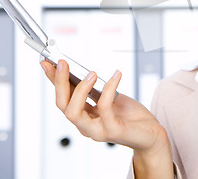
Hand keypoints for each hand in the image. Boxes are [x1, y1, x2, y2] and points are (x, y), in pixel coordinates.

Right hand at [40, 59, 173, 176]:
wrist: (150, 134)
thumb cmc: (130, 116)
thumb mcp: (110, 97)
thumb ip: (96, 89)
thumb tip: (84, 72)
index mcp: (83, 115)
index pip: (62, 97)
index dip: (52, 80)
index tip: (47, 62)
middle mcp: (85, 125)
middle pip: (62, 105)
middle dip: (59, 82)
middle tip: (63, 63)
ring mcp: (97, 130)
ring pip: (73, 112)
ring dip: (79, 89)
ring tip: (91, 73)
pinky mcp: (112, 130)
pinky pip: (104, 108)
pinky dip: (109, 88)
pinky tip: (116, 75)